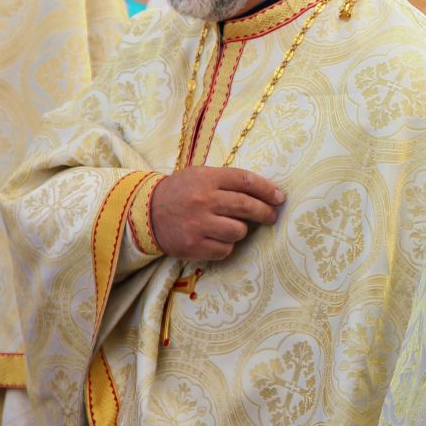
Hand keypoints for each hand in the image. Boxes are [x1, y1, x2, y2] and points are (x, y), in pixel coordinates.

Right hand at [149, 167, 284, 262]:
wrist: (145, 213)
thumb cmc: (180, 192)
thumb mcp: (200, 176)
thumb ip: (227, 181)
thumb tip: (265, 193)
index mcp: (206, 178)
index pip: (245, 181)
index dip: (267, 189)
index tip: (280, 197)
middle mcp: (203, 200)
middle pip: (247, 206)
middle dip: (265, 212)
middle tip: (272, 216)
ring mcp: (198, 224)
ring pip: (239, 231)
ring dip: (241, 230)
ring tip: (232, 226)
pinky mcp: (193, 246)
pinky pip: (225, 249)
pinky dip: (226, 245)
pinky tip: (217, 238)